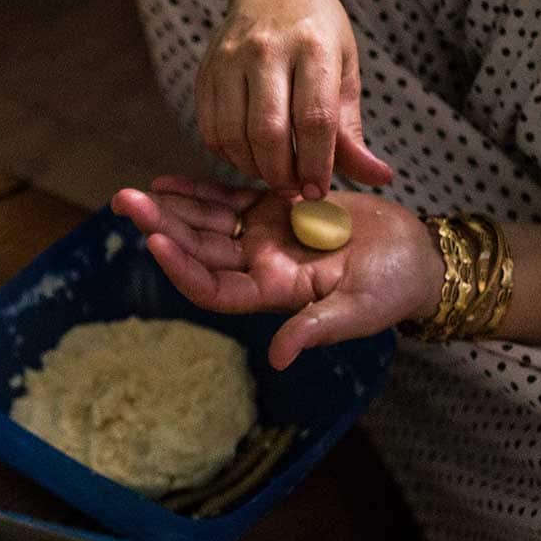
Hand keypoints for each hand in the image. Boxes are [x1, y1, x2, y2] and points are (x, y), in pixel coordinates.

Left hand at [111, 177, 443, 368]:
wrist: (415, 256)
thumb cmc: (393, 288)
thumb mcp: (359, 310)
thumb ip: (317, 328)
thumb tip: (279, 358)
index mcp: (272, 294)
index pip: (214, 288)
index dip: (183, 268)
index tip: (155, 243)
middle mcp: (257, 268)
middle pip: (198, 251)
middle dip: (160, 228)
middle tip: (124, 203)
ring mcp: (262, 239)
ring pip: (205, 224)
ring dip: (169, 209)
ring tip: (132, 192)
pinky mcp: (273, 210)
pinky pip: (227, 202)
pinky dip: (198, 192)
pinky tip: (167, 183)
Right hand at [197, 0, 391, 199]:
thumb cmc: (317, 35)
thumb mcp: (345, 73)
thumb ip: (352, 131)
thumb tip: (379, 178)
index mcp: (314, 47)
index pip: (314, 120)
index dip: (316, 164)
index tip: (318, 191)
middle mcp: (267, 50)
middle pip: (269, 131)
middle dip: (281, 174)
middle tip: (292, 191)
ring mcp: (230, 59)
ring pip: (233, 135)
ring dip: (252, 168)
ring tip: (271, 174)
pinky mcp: (205, 72)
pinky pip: (210, 129)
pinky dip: (228, 154)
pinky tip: (247, 156)